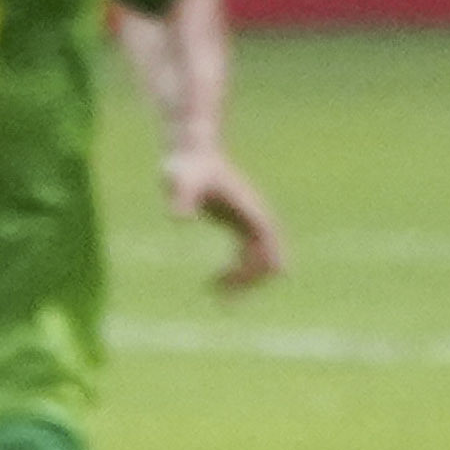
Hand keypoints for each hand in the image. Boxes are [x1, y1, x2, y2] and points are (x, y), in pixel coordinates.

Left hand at [168, 148, 287, 292]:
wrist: (191, 153)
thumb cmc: (186, 167)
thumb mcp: (181, 183)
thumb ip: (181, 199)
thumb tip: (178, 220)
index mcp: (252, 210)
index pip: (267, 246)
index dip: (253, 268)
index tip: (227, 282)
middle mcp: (258, 218)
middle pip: (271, 259)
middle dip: (251, 281)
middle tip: (222, 297)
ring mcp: (251, 222)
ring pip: (263, 261)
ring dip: (246, 281)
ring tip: (217, 295)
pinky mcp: (241, 226)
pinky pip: (250, 257)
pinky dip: (238, 272)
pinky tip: (215, 283)